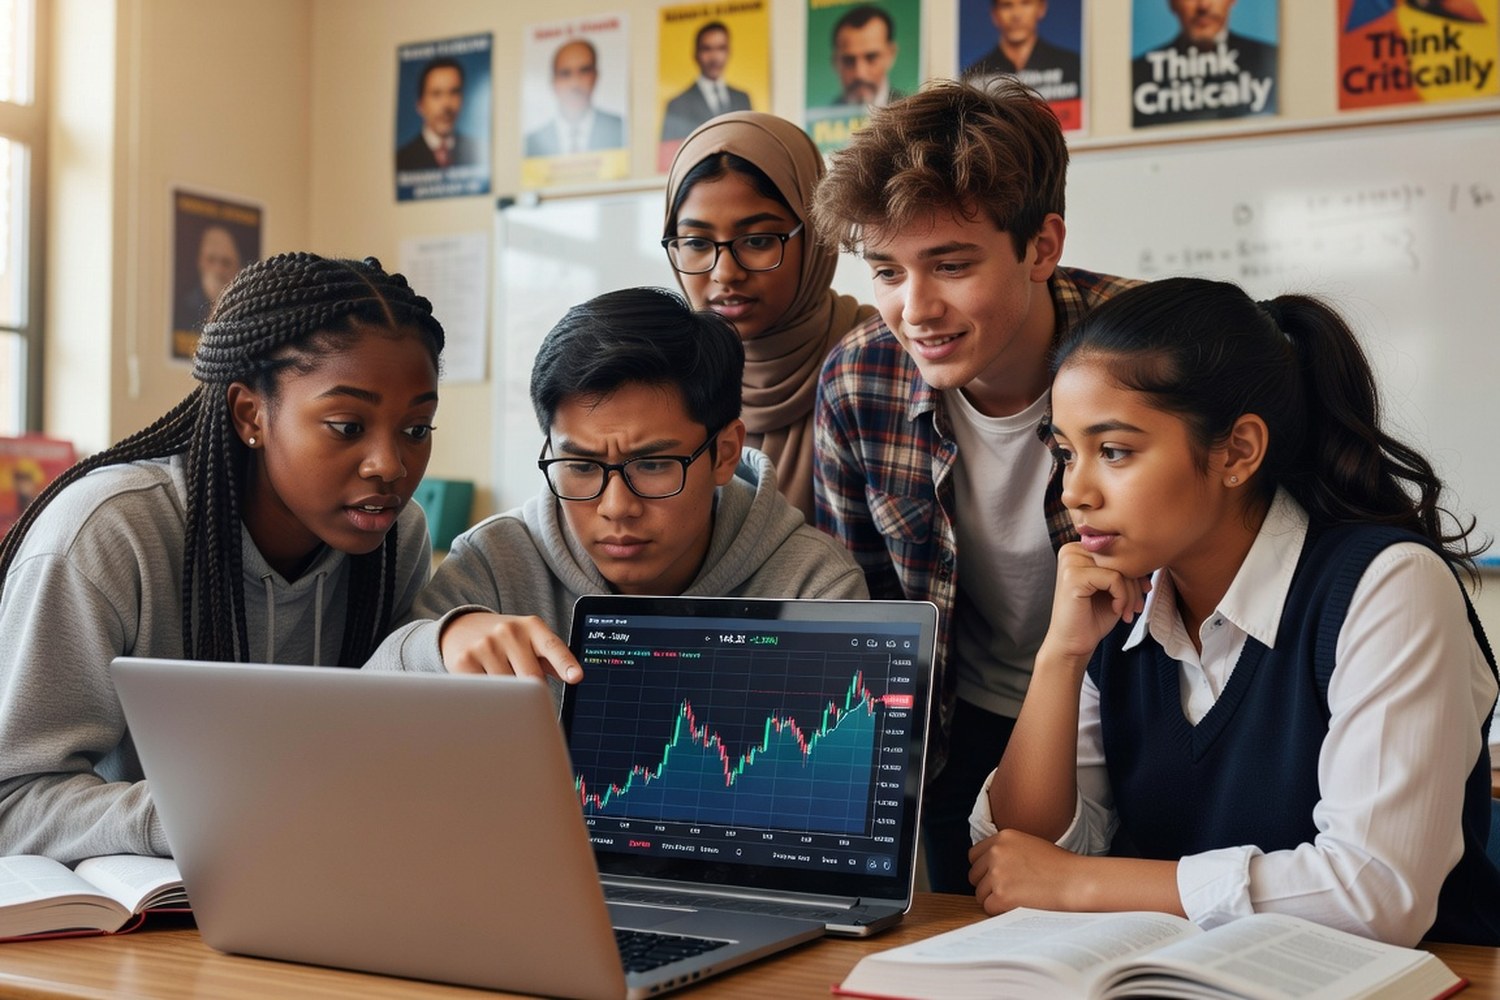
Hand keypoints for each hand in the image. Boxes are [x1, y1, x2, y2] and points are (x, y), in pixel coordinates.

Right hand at [438, 612, 582, 682]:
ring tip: (502, 683)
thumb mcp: (531, 640)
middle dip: (533, 693)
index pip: (553, 647)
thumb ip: (551, 658)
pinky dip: (488, 697)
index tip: (576, 677)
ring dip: (509, 696)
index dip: (565, 663)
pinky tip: (484, 685)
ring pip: (508, 689)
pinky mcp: (465, 660)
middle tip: (526, 694)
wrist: (463, 628)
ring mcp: (485, 645)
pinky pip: (485, 692)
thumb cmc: (506, 640)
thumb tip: (573, 677)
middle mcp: (509, 631)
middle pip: (532, 679)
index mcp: (532, 627)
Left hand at [967, 828, 1091, 914]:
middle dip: (987, 885)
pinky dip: (999, 911)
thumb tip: (988, 866)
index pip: (974, 855)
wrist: (1077, 881)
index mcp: (1003, 837)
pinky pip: (988, 907)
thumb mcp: (1030, 845)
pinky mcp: (1001, 895)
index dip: (984, 869)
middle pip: (974, 875)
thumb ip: (1007, 851)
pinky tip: (1017, 907)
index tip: (995, 878)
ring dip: (994, 899)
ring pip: (980, 893)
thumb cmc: (1060, 867)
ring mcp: (997, 873)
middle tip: (1008, 892)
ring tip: (1017, 899)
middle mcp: (996, 852)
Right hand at [1041, 543, 1150, 660]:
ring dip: (1130, 594)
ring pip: (1119, 568)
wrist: (1073, 643)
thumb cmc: (1092, 617)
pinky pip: (1114, 579)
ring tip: (1127, 611)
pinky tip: (1116, 610)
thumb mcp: (1111, 587)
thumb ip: (1122, 568)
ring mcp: (1070, 563)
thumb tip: (1147, 558)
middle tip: (1135, 607)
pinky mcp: (1074, 577)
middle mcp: (1071, 551)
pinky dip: (1122, 597)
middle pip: (1118, 557)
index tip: (1142, 592)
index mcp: (1077, 549)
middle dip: (1134, 584)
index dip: (1134, 571)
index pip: (1116, 550)